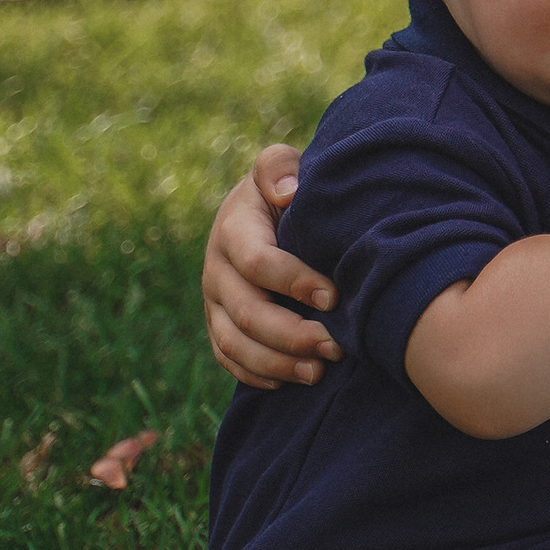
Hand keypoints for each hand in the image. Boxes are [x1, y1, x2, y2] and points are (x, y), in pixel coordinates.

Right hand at [202, 145, 337, 386]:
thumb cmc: (284, 190)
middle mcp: (216, 269)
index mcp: (233, 230)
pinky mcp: (218, 323)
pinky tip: (290, 382)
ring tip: (318, 373)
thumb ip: (279, 168)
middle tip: (336, 347)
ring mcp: (214, 301)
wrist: (258, 211)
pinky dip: (256, 374)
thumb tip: (287, 193)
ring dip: (277, 363)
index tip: (335, 297)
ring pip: (234, 343)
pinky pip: (228, 358)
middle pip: (247, 313)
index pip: (258, 262)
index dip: (294, 282)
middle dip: (292, 335)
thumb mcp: (279, 166)